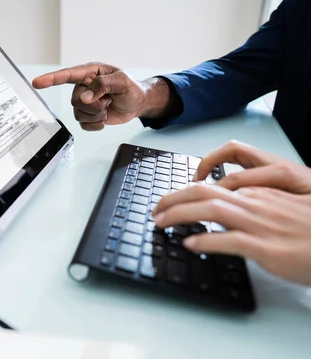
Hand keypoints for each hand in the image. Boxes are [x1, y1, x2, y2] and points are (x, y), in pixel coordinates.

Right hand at [32, 63, 170, 130]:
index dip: (51, 79)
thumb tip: (85, 97)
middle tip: (108, 102)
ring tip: (108, 108)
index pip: (67, 75)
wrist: (138, 103)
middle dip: (93, 105)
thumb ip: (102, 85)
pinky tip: (104, 119)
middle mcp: (84, 87)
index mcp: (90, 73)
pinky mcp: (88, 116)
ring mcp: (85, 102)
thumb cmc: (131, 88)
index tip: (37, 83)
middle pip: (75, 100)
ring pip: (78, 113)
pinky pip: (83, 125)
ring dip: (96, 115)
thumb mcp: (122, 81)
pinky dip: (95, 125)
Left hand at [153, 140, 310, 284]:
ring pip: (210, 210)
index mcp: (258, 193)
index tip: (168, 202)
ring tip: (161, 223)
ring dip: (179, 215)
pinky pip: (229, 240)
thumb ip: (252, 208)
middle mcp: (256, 203)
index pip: (210, 186)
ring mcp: (261, 224)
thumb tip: (221, 215)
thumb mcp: (280, 211)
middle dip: (172, 199)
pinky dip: (205, 241)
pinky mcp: (267, 248)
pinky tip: (189, 244)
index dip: (183, 193)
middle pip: (204, 192)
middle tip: (155, 210)